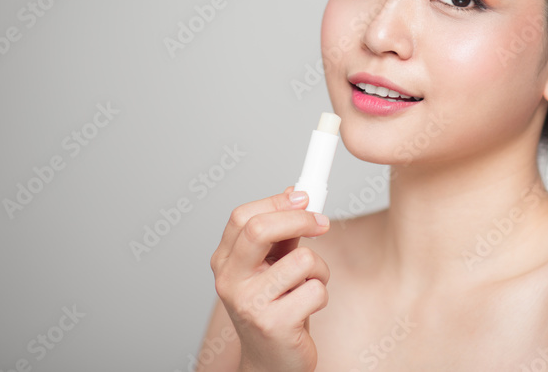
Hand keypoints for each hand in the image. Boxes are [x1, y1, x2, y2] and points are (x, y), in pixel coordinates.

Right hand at [210, 187, 330, 371]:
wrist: (272, 361)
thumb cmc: (275, 308)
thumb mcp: (273, 265)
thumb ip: (282, 232)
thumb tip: (294, 193)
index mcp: (225, 261)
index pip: (243, 217)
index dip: (278, 202)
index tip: (305, 198)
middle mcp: (229, 281)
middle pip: (259, 230)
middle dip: (300, 219)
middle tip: (322, 223)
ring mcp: (249, 304)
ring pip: (300, 260)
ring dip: (318, 269)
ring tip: (309, 285)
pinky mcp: (273, 324)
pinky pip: (315, 290)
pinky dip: (321, 294)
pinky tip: (307, 308)